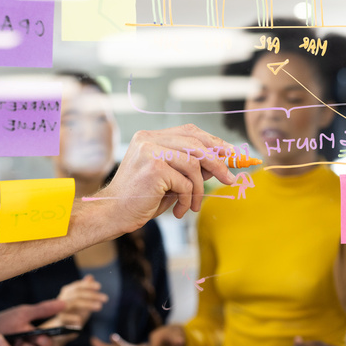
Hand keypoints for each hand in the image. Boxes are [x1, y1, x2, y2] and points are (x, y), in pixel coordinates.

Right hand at [56, 274, 107, 325]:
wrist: (65, 326)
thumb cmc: (75, 310)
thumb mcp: (82, 300)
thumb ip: (86, 289)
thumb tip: (90, 276)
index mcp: (68, 291)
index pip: (78, 285)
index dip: (88, 285)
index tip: (100, 286)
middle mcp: (62, 298)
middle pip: (77, 294)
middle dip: (92, 295)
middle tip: (106, 298)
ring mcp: (60, 308)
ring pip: (74, 304)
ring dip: (88, 304)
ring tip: (100, 306)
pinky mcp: (60, 319)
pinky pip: (66, 317)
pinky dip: (73, 318)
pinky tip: (81, 320)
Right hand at [101, 125, 236, 232]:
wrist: (112, 214)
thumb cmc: (141, 198)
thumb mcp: (169, 178)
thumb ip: (190, 167)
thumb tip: (223, 162)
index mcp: (151, 136)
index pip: (190, 132)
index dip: (214, 143)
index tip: (233, 154)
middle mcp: (149, 139)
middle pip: (197, 144)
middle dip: (218, 162)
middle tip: (230, 179)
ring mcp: (150, 151)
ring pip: (193, 164)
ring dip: (200, 189)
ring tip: (194, 205)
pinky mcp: (153, 168)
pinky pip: (185, 183)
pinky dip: (188, 199)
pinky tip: (180, 210)